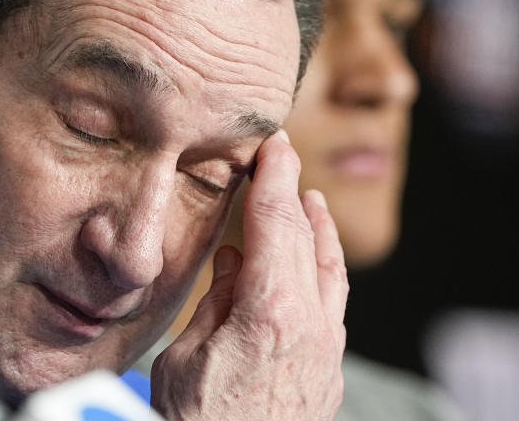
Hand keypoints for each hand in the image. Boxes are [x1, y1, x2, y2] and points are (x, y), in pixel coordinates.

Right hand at [151, 131, 347, 419]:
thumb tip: (234, 264)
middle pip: (309, 239)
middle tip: (285, 161)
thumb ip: (216, 302)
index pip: (276, 222)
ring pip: (331, 272)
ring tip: (312, 202)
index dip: (274, 176)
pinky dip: (324, 271)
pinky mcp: (326, 372)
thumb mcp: (185, 358)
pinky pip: (333, 304)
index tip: (273, 145)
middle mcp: (310, 325)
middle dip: (297, 194)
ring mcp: (325, 351)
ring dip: (320, 230)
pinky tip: (313, 265)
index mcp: (270, 311)